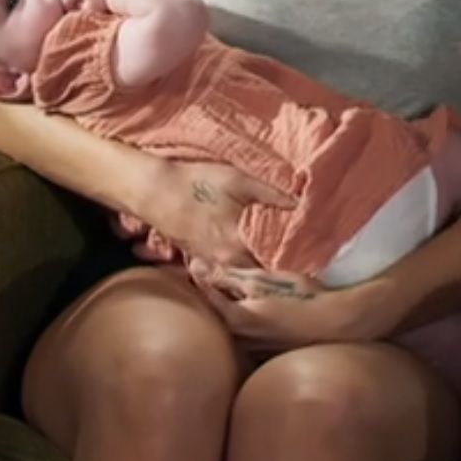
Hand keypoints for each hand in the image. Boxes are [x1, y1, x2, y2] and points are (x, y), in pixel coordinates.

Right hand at [143, 159, 294, 270]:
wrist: (152, 190)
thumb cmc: (196, 184)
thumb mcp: (239, 182)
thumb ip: (272, 195)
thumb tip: (301, 204)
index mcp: (235, 247)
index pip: (269, 270)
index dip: (289, 269)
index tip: (308, 268)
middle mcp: (221, 261)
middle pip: (253, 278)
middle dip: (273, 275)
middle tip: (297, 273)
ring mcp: (206, 260)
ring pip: (236, 275)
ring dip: (253, 273)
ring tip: (275, 269)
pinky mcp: (195, 254)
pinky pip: (221, 268)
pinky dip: (235, 266)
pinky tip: (246, 259)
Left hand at [189, 266, 384, 352]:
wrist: (337, 325)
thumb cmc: (303, 298)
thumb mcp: (264, 280)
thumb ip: (228, 275)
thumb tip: (196, 266)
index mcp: (234, 320)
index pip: (205, 295)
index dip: (202, 275)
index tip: (201, 261)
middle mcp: (237, 340)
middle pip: (216, 312)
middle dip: (216, 293)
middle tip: (222, 273)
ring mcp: (251, 351)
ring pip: (230, 324)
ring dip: (231, 307)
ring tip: (244, 291)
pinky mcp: (264, 354)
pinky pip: (246, 334)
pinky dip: (247, 320)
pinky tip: (262, 309)